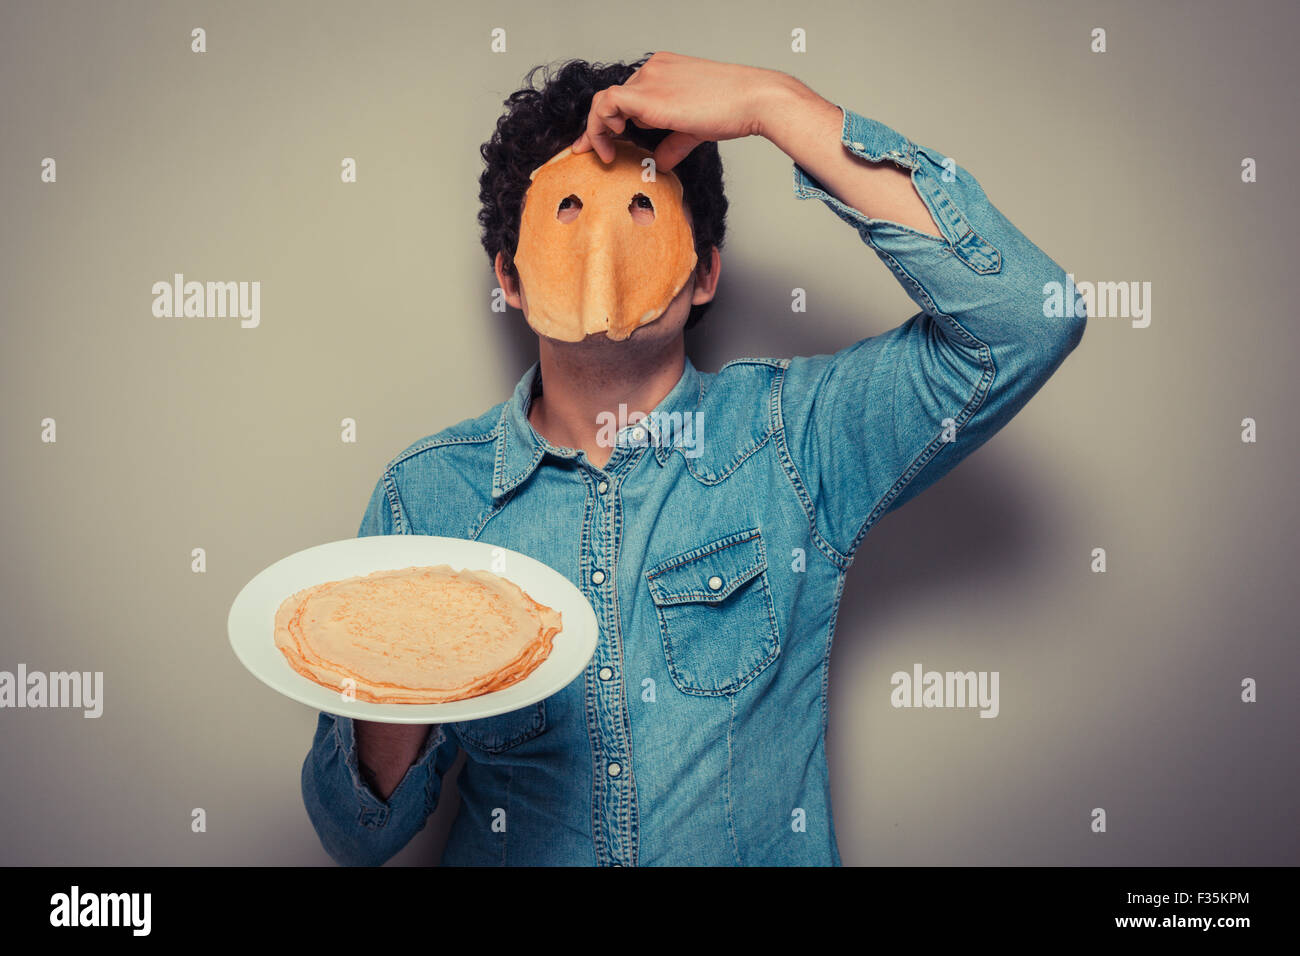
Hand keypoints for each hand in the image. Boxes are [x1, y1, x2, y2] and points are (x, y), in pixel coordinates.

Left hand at [570, 51, 794, 171]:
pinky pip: (607, 105)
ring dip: (598, 129)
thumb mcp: (695, 129)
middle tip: (588, 151)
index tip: (605, 143)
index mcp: (665, 70)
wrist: (754, 99)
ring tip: (604, 153)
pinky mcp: (647, 95)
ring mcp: (649, 79)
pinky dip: (600, 125)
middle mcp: (653, 70)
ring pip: (605, 100)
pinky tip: (612, 142)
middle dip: (599, 127)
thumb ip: (673, 144)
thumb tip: (660, 163)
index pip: (629, 93)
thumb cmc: (734, 109)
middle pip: (614, 98)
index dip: (612, 118)